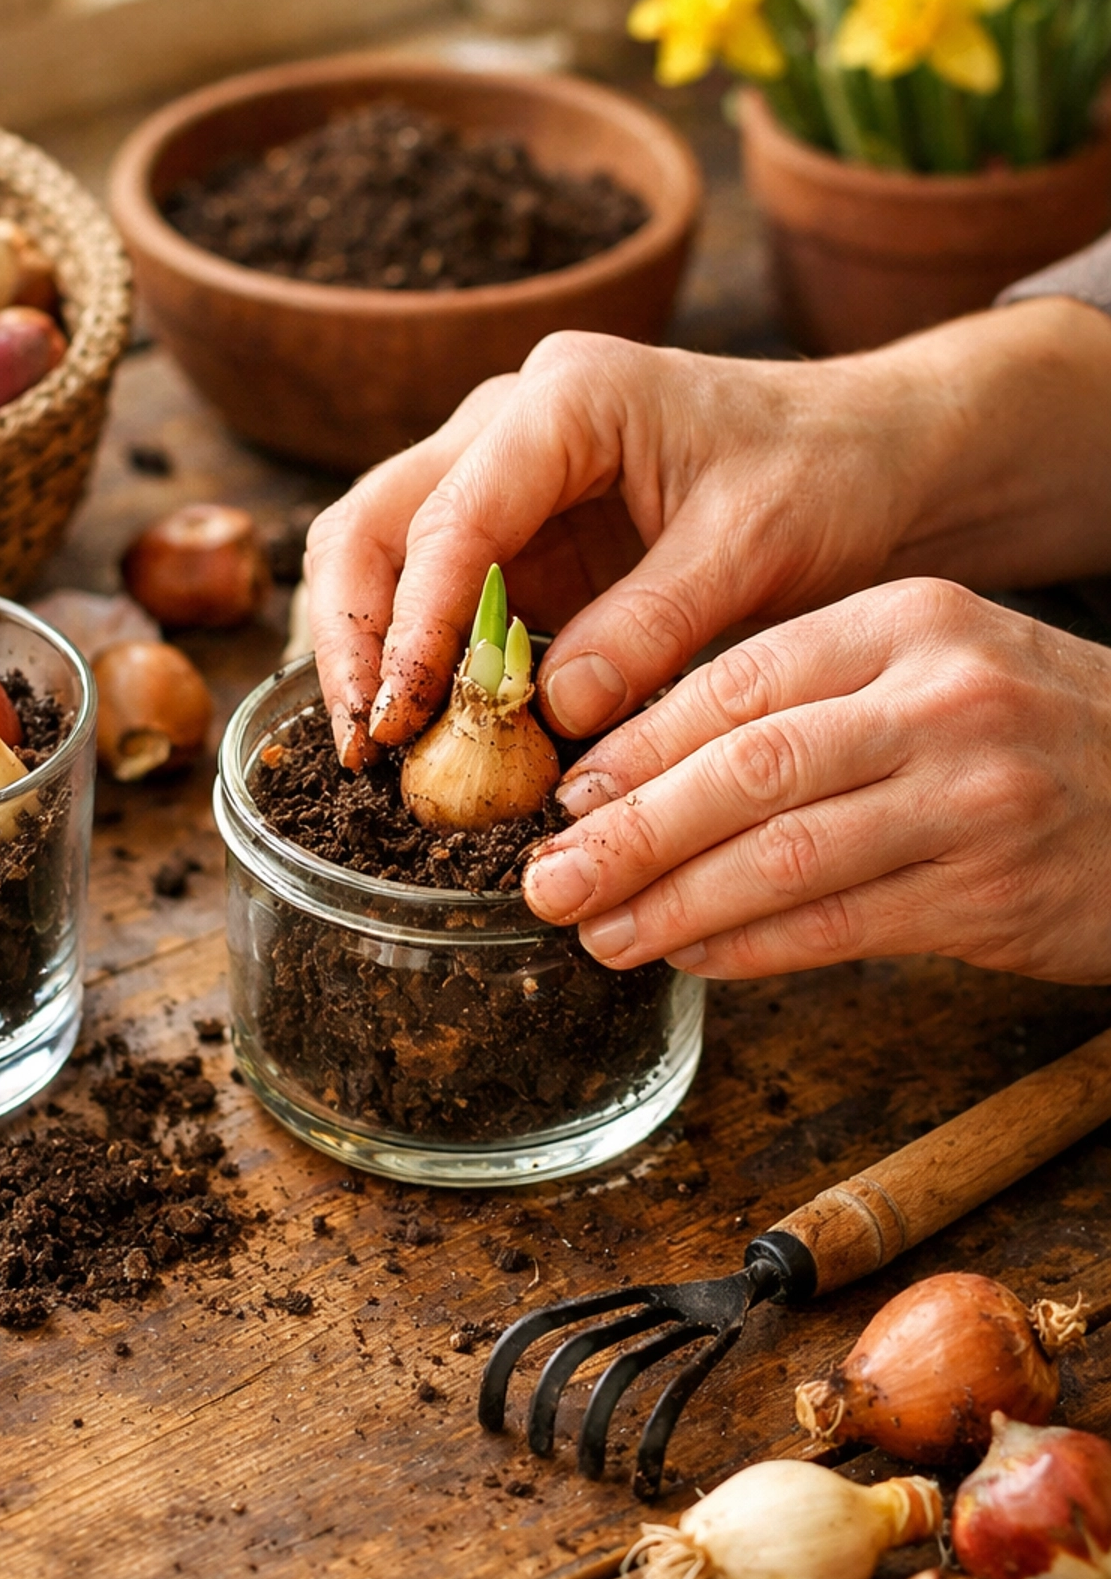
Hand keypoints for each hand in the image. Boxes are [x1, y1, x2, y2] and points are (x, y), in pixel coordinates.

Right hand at [304, 299, 1110, 769]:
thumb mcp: (755, 550)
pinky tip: (434, 742)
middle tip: (364, 745)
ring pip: (383, 560)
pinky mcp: (517, 542)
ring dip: (373, 657)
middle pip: (376, 523)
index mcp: (568, 400)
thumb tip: (552, 714)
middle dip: (354, 636)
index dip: (417, 623)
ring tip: (381, 758)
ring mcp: (504, 482)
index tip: (403, 715)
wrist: (872, 459)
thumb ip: (652, 626)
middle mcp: (511, 426)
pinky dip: (424, 670)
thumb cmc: (825, 476)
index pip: (451, 515)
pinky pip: (438, 604)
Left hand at [522, 578, 1110, 984]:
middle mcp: (941, 699)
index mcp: (908, 622)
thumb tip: (638, 770)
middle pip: (747, 770)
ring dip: (673, 904)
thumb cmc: (1030, 733)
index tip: (567, 794)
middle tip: (548, 878)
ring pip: (783, 858)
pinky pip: (837, 925)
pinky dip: (749, 947)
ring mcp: (973, 797)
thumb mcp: (931, 669)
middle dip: (630, 834)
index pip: (739, 680)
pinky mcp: (991, 892)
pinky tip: (690, 956)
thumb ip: (808, 701)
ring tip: (599, 931)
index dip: (638, 745)